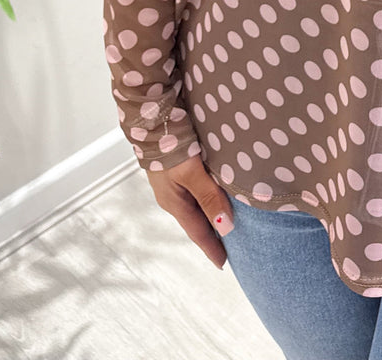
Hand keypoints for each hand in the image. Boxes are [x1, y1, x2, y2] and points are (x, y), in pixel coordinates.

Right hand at [146, 154, 235, 269]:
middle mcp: (172, 196)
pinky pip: (195, 189)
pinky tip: (215, 192)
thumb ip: (209, 196)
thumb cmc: (169, 145)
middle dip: (212, 233)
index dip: (212, 247)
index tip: (224, 263)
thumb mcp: (191, 172)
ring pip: (195, 204)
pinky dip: (207, 196)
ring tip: (226, 220)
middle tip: (231, 245)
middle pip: (197, 220)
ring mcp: (172, 183)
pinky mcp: (175, 168)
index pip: (198, 232)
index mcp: (174, 203)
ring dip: (210, 213)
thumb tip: (226, 227)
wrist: (151, 117)